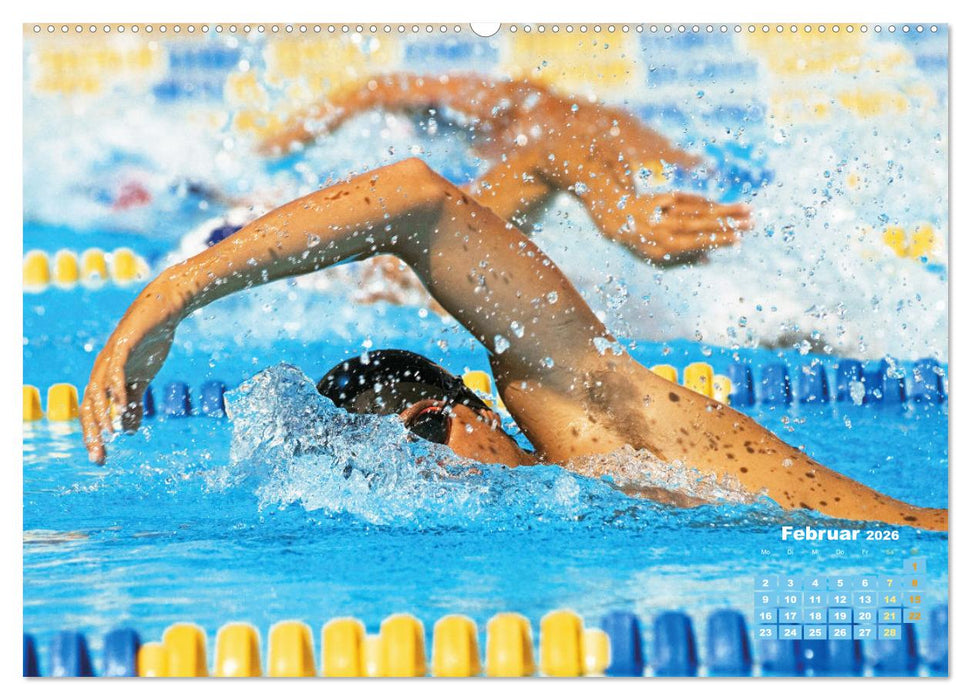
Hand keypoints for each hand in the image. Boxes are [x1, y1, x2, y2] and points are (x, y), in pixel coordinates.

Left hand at [80, 282, 180, 462]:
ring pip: (98, 391)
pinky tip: (121, 404)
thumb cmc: (150, 343)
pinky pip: (116, 370)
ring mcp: (111, 358)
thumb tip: (127, 430)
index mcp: (104, 379)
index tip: (100, 458)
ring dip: (102, 414)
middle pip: (89, 406)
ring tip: (109, 434)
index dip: (93, 435)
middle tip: (100, 456)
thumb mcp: (142, 379)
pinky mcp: (123, 346)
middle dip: (93, 433)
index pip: (92, 412)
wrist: (162, 311)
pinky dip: (116, 388)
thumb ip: (133, 403)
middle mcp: (101, 370)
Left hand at [622, 193, 752, 265]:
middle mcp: (665, 226)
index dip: (718, 240)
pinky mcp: (667, 196)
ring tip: (746, 209)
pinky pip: (691, 199)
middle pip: (702, 223)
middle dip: (728, 223)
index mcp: (664, 244)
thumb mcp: (657, 256)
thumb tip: (707, 259)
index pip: (697, 241)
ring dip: (724, 209)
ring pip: (700, 208)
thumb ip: (682, 258)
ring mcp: (666, 210)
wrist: (618, 216)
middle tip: (751, 222)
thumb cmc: (642, 241)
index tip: (739, 239)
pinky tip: (723, 204)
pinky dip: (707, 202)